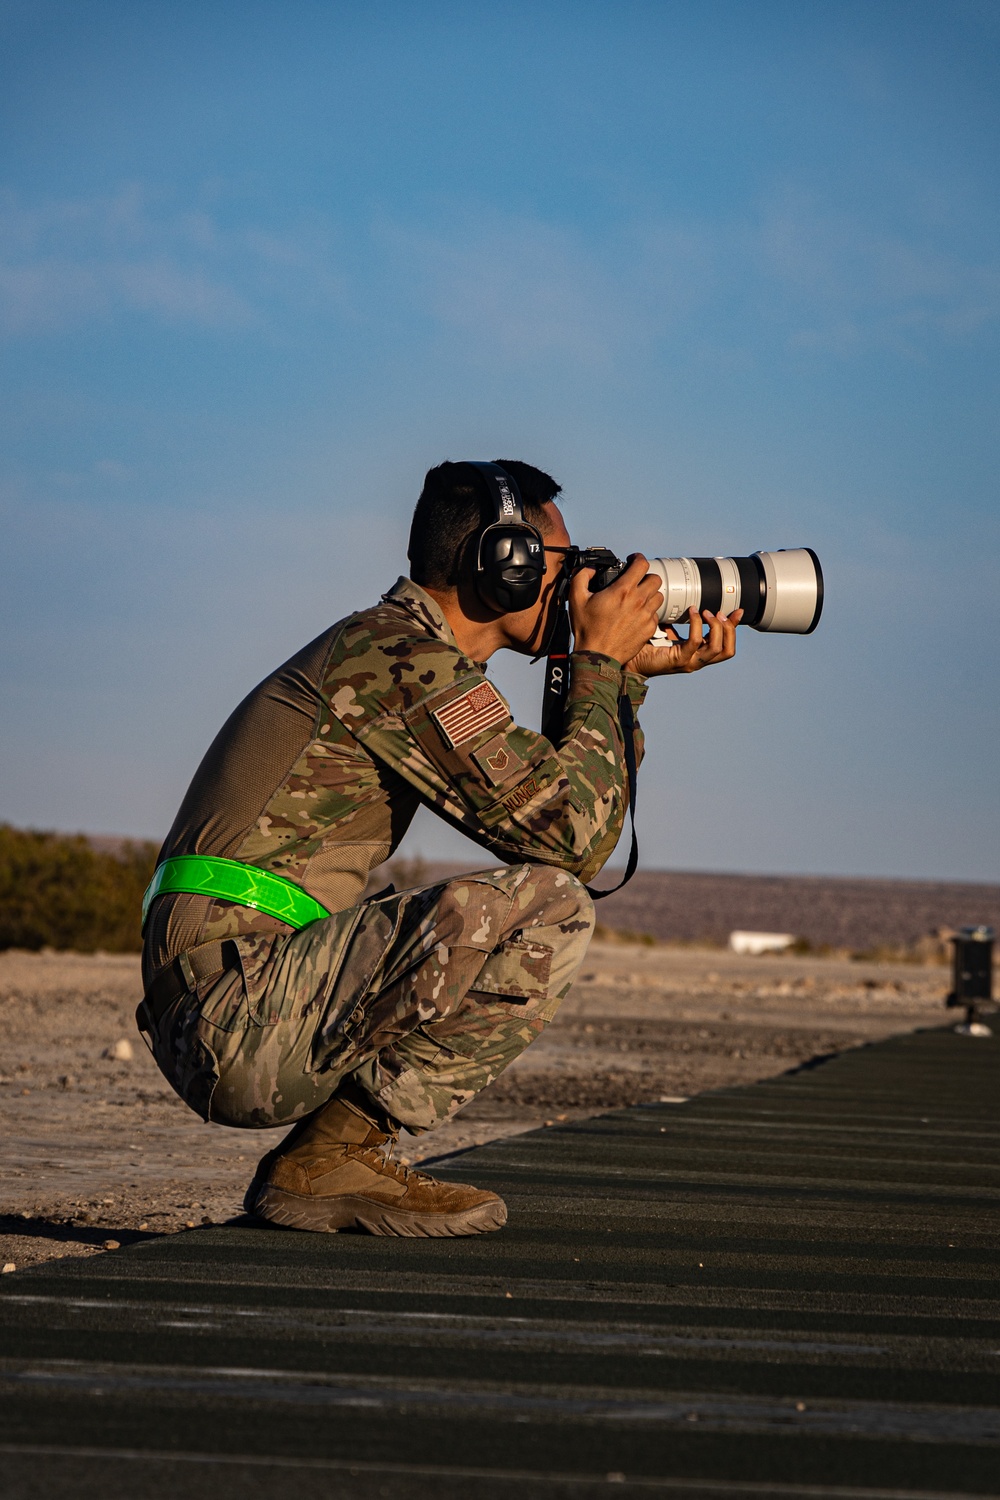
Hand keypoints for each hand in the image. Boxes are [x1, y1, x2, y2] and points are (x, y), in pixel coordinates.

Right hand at [569, 553, 662, 663]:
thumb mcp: (576, 598)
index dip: (637, 558)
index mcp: (622, 590)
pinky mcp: (649, 629)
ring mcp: (645, 616)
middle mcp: (638, 601)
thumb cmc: (587, 629)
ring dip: (650, 594)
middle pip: (655, 579)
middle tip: (636, 581)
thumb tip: (590, 569)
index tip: (633, 561)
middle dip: (645, 577)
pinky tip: (637, 615)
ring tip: (638, 598)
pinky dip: (649, 611)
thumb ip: (581, 576)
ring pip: (658, 596)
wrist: (597, 656)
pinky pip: (655, 614)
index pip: (642, 564)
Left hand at [627, 607, 742, 676]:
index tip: (737, 610)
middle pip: (727, 650)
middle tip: (717, 612)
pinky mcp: (679, 660)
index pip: (725, 644)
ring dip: (715, 627)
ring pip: (717, 648)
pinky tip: (691, 612)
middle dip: (728, 629)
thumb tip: (691, 602)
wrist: (630, 660)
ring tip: (705, 612)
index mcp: (698, 654)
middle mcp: (697, 661)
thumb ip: (683, 622)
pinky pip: (695, 641)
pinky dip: (697, 624)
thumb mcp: (671, 630)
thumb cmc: (647, 646)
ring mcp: (689, 662)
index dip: (734, 628)